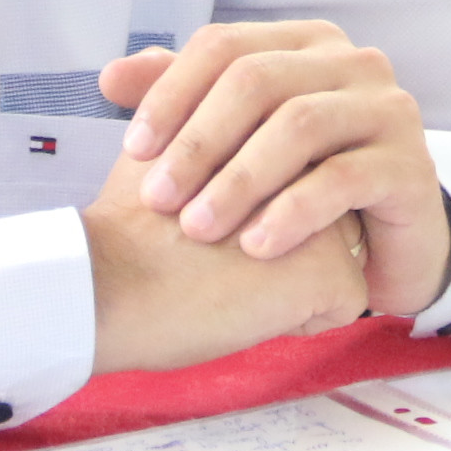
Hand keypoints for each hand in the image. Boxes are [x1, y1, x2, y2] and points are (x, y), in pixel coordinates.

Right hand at [83, 151, 367, 374]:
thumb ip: (206, 137)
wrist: (108, 284)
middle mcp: (313, 160)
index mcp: (276, 130)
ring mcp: (325, 211)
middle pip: (327, 220)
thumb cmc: (129, 231)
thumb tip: (220, 134)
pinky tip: (247, 307)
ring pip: (340, 262)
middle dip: (290, 248)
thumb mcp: (169, 154)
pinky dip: (300, 320)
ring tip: (232, 279)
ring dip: (295, 283)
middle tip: (222, 258)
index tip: (214, 231)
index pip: (306, 183)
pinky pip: (342, 306)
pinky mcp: (330, 267)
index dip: (263, 217)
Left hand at [100, 21, 450, 319]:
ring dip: (238, 180)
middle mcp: (353, 61)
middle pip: (257, 79)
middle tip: (157, 198)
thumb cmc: (300, 185)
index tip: (133, 151)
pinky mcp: (410, 164)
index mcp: (306, 42)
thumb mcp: (239, 141)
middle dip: (198, 140)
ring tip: (197, 228)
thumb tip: (109, 75)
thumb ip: (182, 100)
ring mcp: (388, 108)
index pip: (224, 46)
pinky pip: (342, 180)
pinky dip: (290, 213)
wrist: (383, 245)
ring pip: (299, 125)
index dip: (171, 93)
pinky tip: (254, 247)